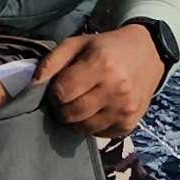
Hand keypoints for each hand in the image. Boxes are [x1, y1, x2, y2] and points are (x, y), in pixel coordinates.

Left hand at [34, 26, 168, 137]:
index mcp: (101, 65)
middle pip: (70, 114)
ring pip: (82, 129)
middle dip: (61, 108)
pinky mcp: (129, 126)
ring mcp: (124, 111)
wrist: (148, 55)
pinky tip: (97, 109)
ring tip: (81, 102)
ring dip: (75, 119)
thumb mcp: (77, 44)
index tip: (59, 87)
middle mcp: (116, 90)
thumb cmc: (106, 48)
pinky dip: (92, 125)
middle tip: (67, 97)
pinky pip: (98, 135)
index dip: (54, 92)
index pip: (62, 94)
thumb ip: (51, 63)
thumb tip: (31, 87)